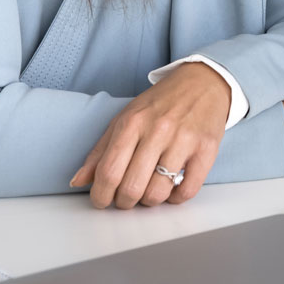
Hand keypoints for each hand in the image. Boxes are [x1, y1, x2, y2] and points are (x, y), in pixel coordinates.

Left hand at [71, 62, 230, 208]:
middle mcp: (157, 130)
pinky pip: (188, 189)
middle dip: (124, 202)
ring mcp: (184, 140)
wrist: (203, 82)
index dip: (101, 195)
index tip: (102, 200)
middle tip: (126, 198)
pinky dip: (175, 199)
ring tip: (149, 192)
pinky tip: (172, 189)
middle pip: (132, 187)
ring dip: (149, 201)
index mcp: (132, 122)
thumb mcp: (125, 118)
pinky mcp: (206, 149)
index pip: (108, 172)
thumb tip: (78, 181)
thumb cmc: (161, 103)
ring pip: (158, 192)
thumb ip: (100, 151)